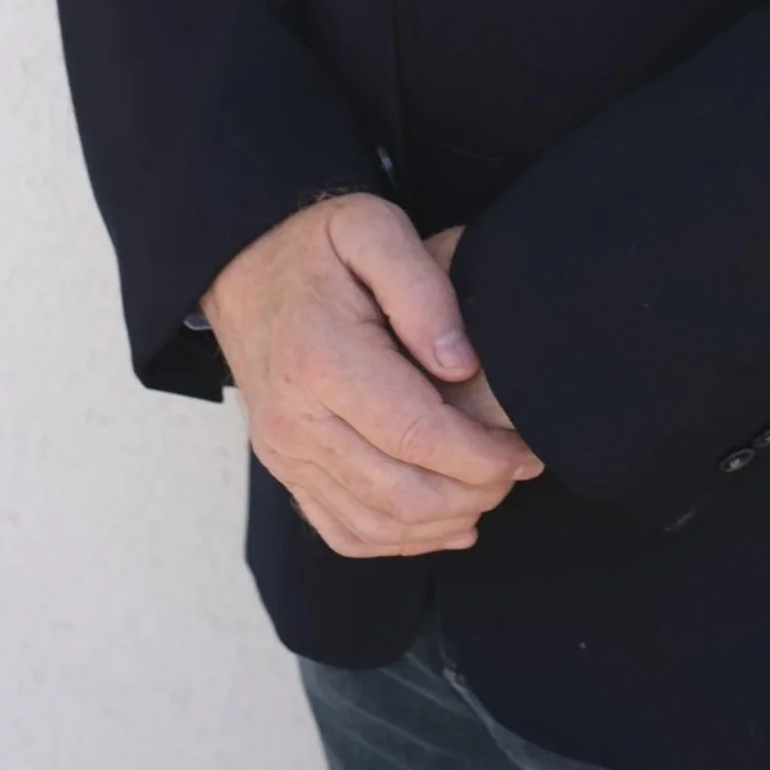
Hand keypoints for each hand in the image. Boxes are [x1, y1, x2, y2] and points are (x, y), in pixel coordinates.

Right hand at [202, 195, 541, 559]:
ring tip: (492, 491)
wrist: (243, 268)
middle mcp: (295, 419)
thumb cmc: (318, 246)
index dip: (481, 456)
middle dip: (474, 493)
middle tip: (520, 469)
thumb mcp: (373, 229)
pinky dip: (399, 541)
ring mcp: (284, 453)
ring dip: (443, 522)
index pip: (416, 435)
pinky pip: (343, 530)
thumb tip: (461, 364)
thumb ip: (423, 290)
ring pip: (374, 524)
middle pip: (399, 491)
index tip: (526, 451)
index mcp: (321, 360)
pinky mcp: (285, 469)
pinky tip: (446, 524)